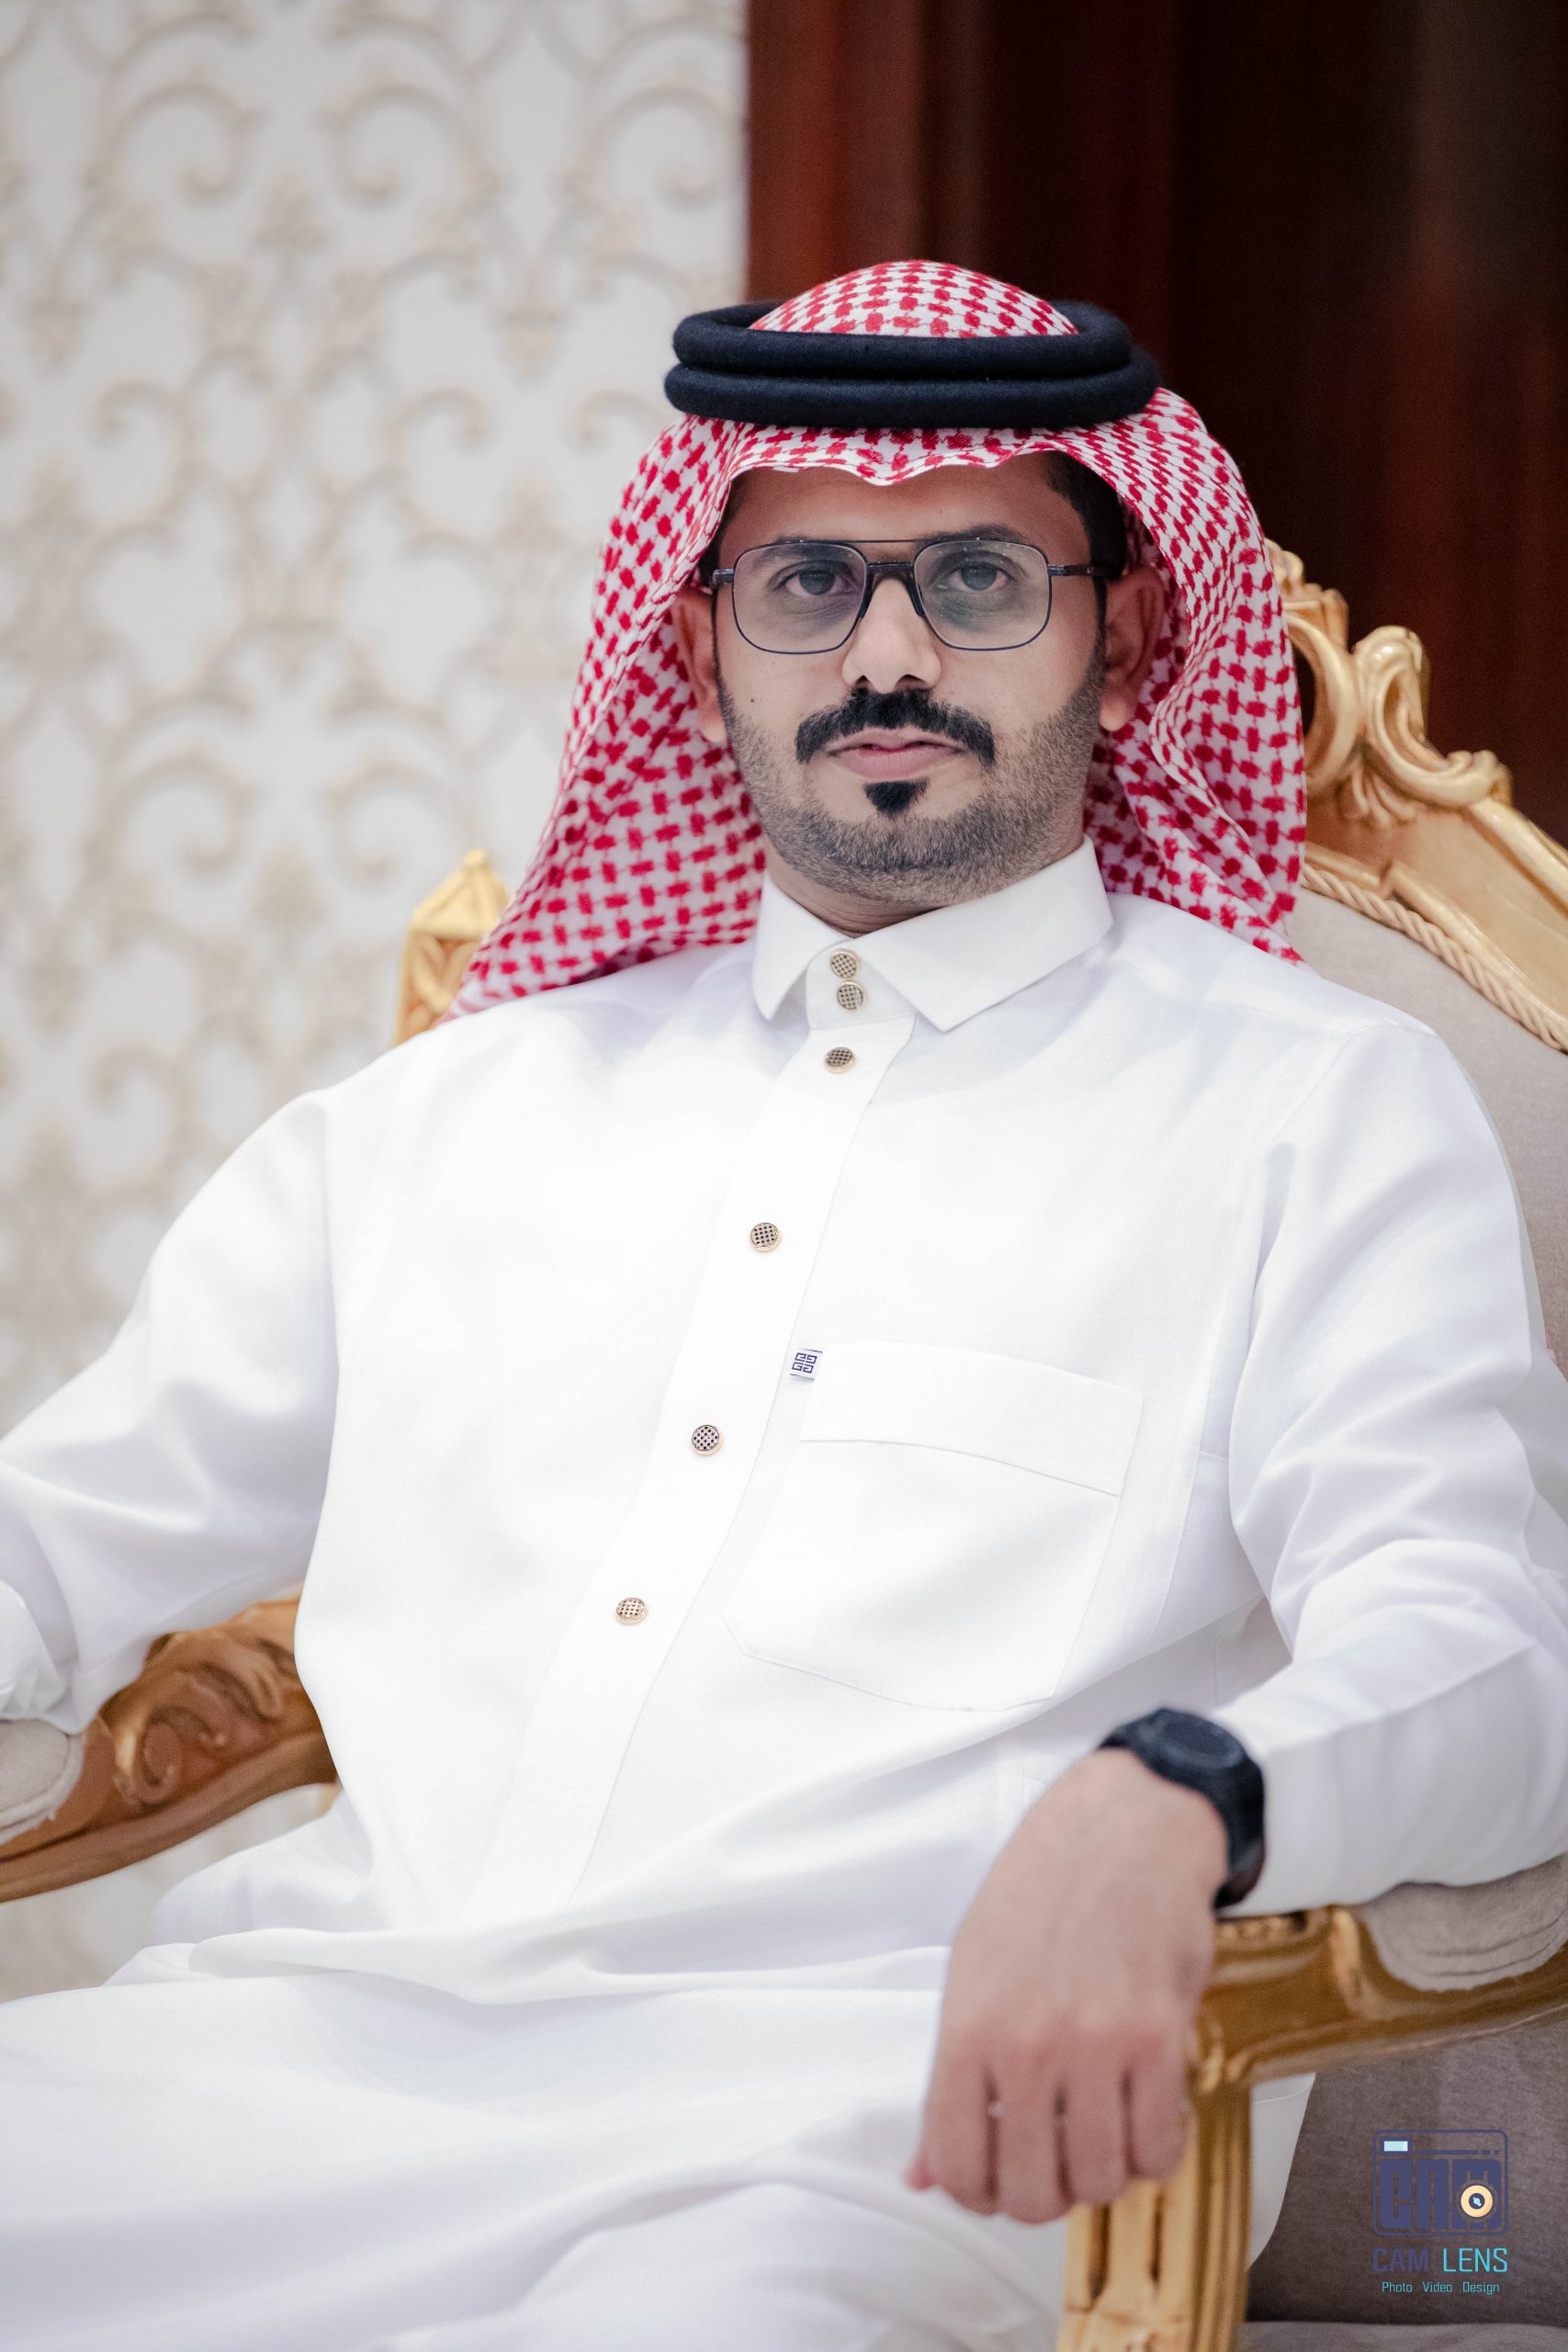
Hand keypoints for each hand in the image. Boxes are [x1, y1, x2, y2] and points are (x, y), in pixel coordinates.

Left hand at [904, 1748, 1227, 2222]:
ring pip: (1099, 2180)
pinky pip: (1158, 2147)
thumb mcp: (971, 1973)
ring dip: (1105, 2174)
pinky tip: (1149, 2115)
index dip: (978, 2196)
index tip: (999, 2181)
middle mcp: (1025, 2043)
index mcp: (966, 2027)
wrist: (1122, 1829)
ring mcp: (1093, 2042)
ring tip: (1106, 2131)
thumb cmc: (1042, 1895)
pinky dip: (1157, 2152)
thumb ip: (949, 2080)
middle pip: (1031, 2192)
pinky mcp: (1158, 2036)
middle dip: (1046, 2194)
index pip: (955, 2166)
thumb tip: (920, 2173)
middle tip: (1058, 2159)